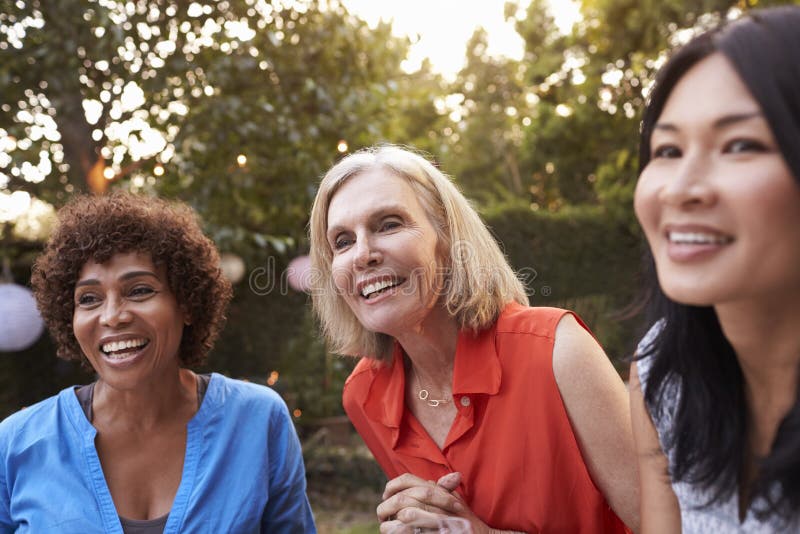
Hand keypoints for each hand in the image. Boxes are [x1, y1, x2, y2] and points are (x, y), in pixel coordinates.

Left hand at [377, 472, 494, 533]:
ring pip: (407, 516)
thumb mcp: (458, 505)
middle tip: (382, 513)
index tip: (386, 494)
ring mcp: (443, 522)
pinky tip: (394, 533)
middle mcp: (443, 505)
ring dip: (392, 522)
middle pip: (407, 498)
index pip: (411, 480)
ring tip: (385, 526)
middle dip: (389, 505)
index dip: (394, 485)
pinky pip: (414, 533)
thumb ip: (443, 492)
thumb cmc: (468, 524)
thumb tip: (427, 483)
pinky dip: (401, 533)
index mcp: (443, 494)